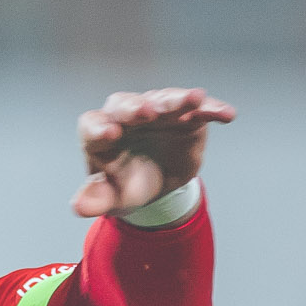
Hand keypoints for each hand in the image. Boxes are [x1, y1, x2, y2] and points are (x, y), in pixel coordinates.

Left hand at [72, 88, 236, 219]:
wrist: (156, 185)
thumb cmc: (126, 186)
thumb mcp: (113, 197)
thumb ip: (97, 198)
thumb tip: (78, 207)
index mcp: (100, 134)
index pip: (93, 125)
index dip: (99, 128)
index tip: (109, 134)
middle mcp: (126, 116)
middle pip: (126, 105)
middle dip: (137, 107)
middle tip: (148, 110)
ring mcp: (157, 111)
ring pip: (164, 100)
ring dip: (179, 99)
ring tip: (195, 99)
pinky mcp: (185, 115)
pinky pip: (199, 108)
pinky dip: (212, 108)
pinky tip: (227, 114)